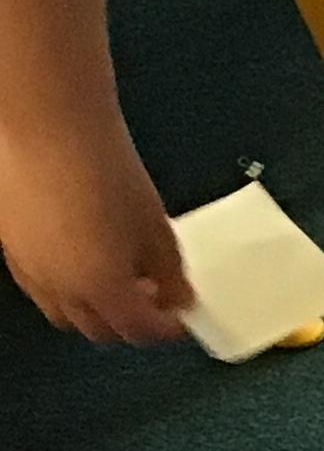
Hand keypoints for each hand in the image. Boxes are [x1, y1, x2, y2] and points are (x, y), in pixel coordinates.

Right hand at [0, 116, 190, 341]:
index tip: (179, 315)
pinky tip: (83, 257)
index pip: (139, 330)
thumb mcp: (155, 225)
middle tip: (153, 300)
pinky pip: (40, 285)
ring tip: (119, 278)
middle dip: (130, 323)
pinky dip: (65, 286)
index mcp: (101, 288)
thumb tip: (180, 297)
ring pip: (65, 312)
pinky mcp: (9, 246)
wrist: (49, 121)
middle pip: (100, 330)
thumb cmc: (101, 165)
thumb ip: (170, 271)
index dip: (165, 327)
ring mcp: (29, 268)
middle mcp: (60, 288)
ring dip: (94, 308)